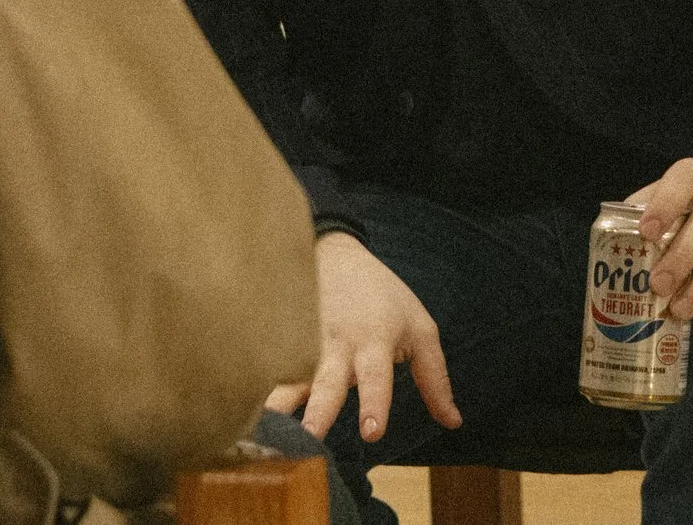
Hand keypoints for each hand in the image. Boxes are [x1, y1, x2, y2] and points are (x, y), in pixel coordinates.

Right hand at [264, 232, 460, 442]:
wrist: (335, 253)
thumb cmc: (384, 297)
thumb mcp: (420, 330)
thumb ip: (435, 378)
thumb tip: (453, 423)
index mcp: (374, 341)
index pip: (376, 377)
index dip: (374, 403)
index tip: (371, 433)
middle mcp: (337, 345)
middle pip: (327, 382)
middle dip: (319, 412)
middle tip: (311, 439)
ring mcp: (305, 344)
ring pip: (289, 377)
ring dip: (277, 405)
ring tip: (262, 431)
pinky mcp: (281, 342)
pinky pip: (267, 367)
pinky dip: (254, 388)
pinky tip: (239, 411)